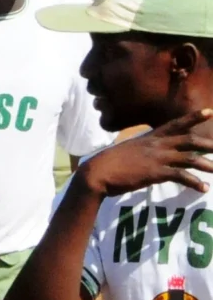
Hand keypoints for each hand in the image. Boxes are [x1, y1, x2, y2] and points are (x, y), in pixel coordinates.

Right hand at [81, 108, 212, 196]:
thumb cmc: (109, 163)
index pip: (175, 124)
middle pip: (189, 140)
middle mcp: (157, 145)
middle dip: (208, 144)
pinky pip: (181, 176)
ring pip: (190, 159)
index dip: (193, 118)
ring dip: (207, 165)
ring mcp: (157, 158)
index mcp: (150, 137)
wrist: (97, 172)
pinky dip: (195, 183)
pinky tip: (203, 188)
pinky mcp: (155, 172)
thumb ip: (142, 150)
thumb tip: (148, 156)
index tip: (209, 111)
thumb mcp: (128, 150)